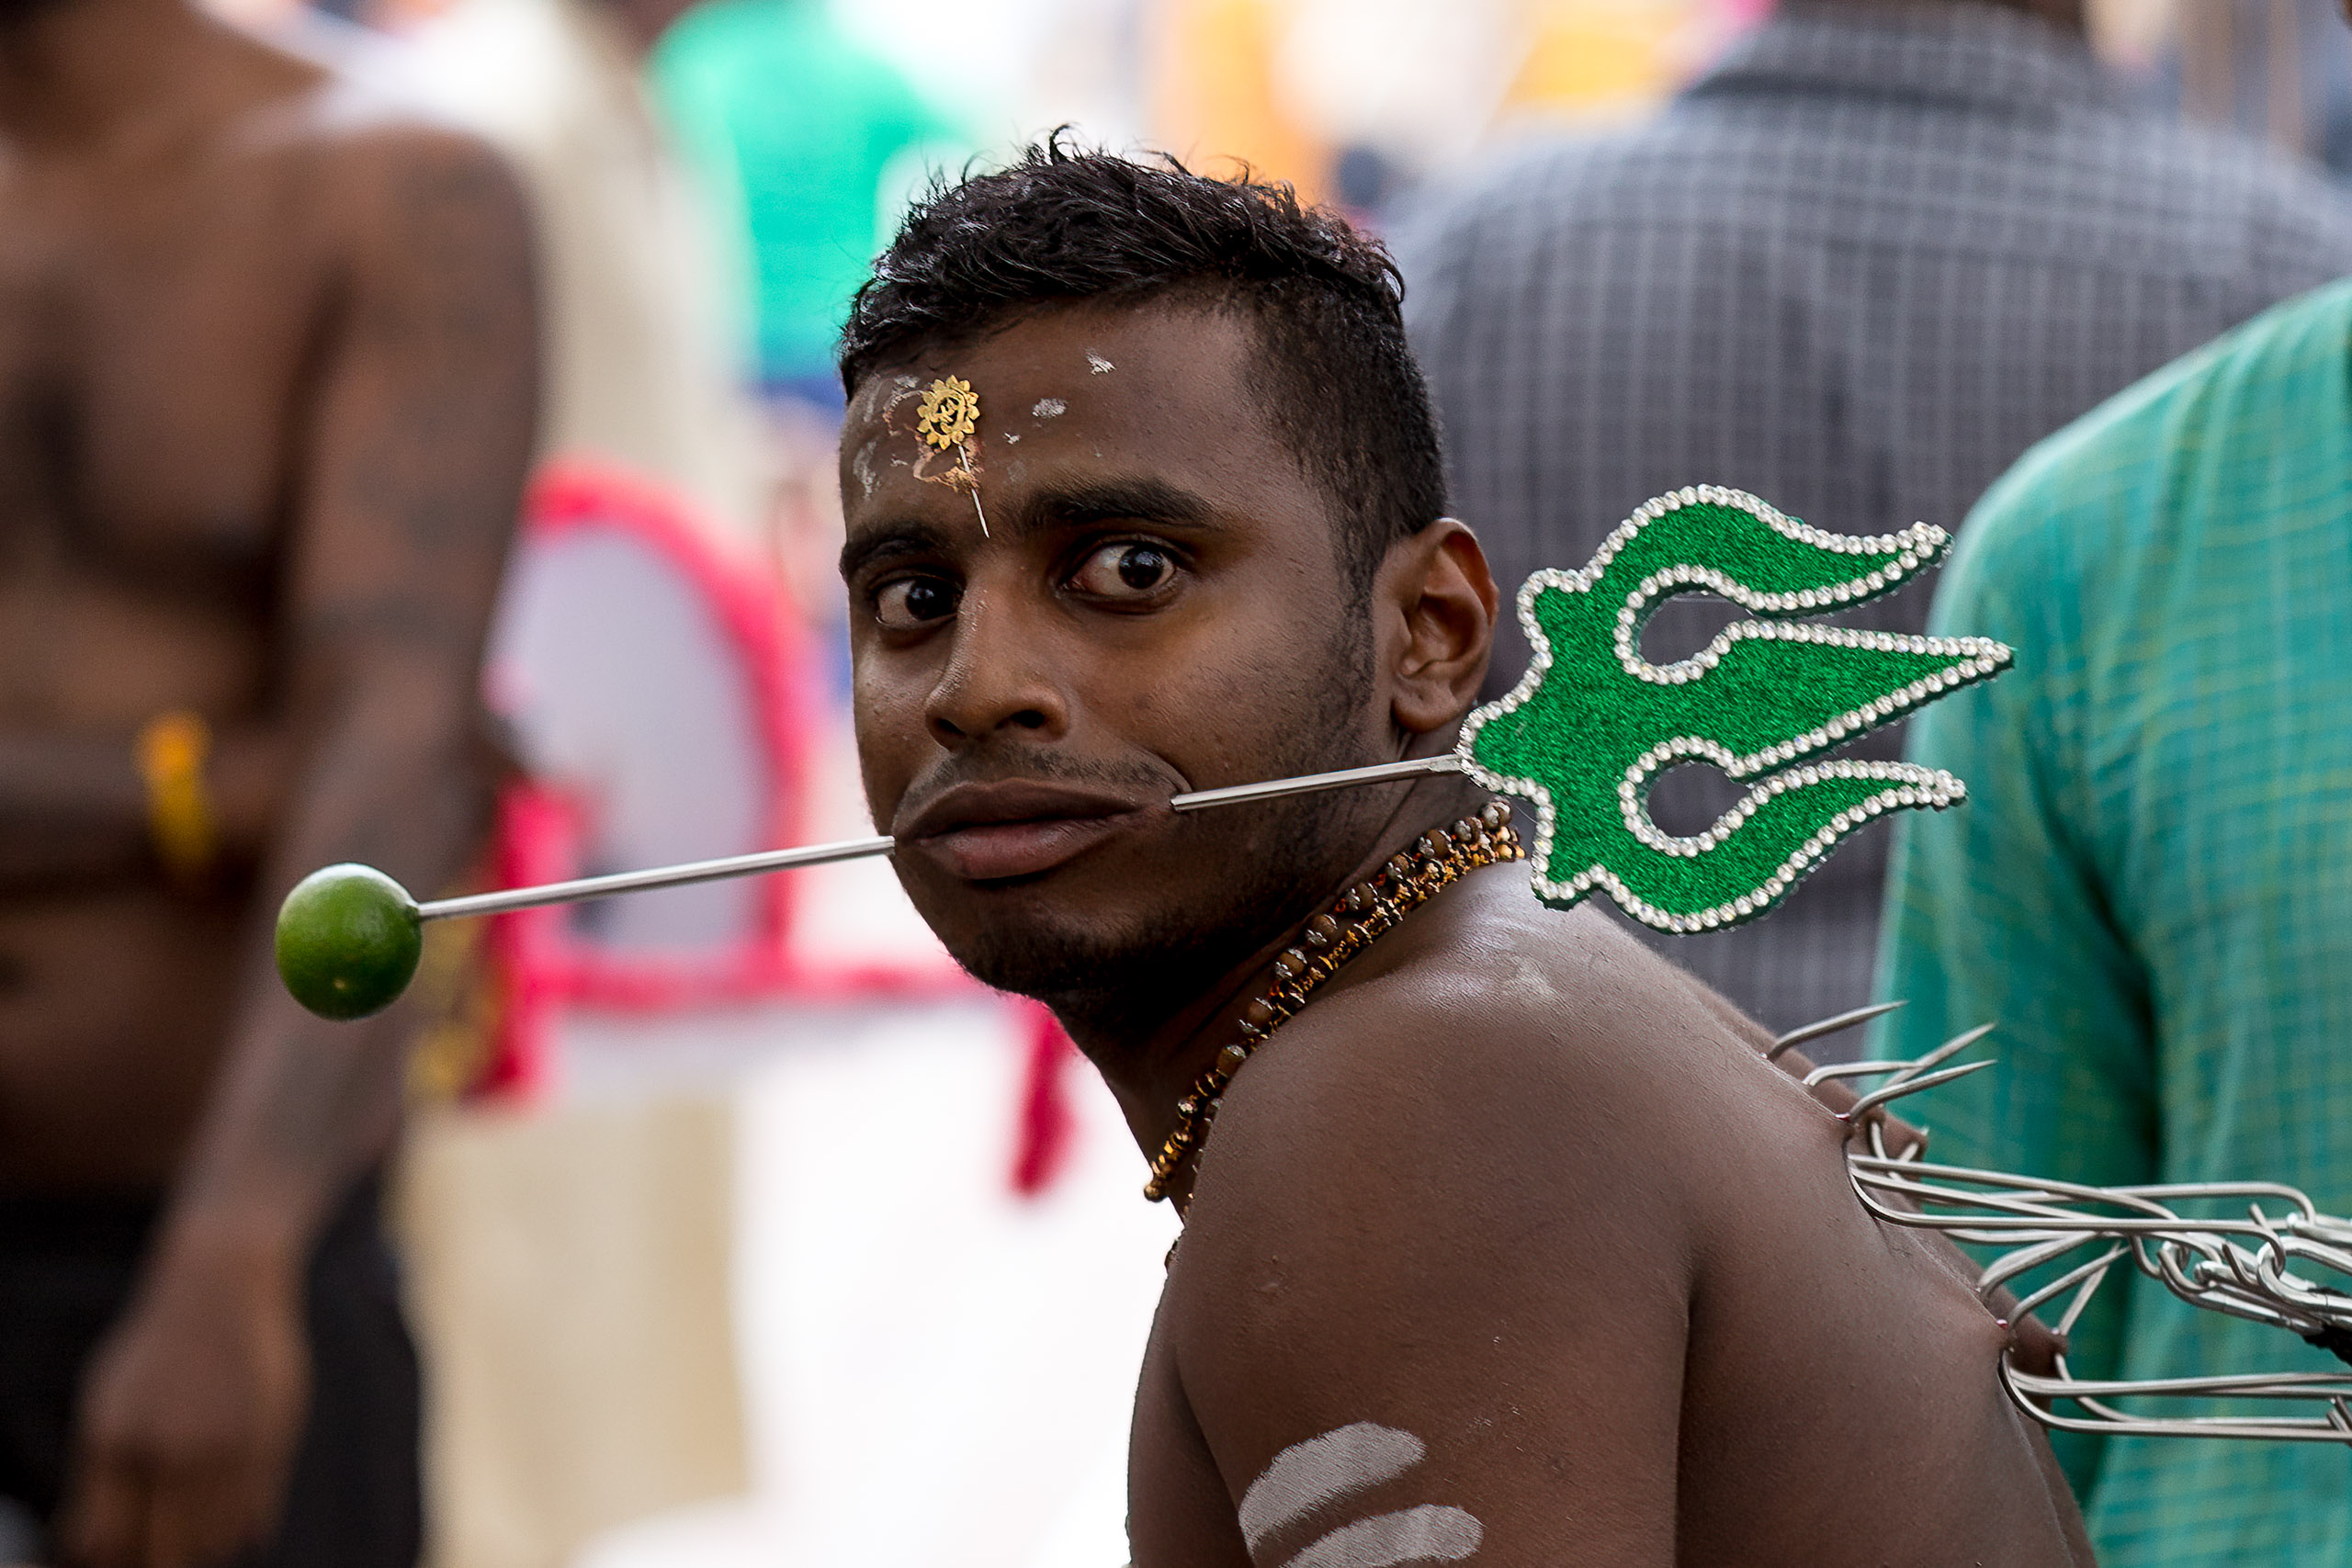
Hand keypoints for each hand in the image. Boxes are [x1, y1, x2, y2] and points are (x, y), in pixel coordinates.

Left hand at [61, 1226, 309, 1567]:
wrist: (224, 1284)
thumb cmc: (159, 1346)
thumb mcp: (109, 1401)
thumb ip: (100, 1475)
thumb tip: (91, 1549)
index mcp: (116, 1437)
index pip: (106, 1538)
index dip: (114, 1558)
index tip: (125, 1554)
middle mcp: (169, 1446)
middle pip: (164, 1549)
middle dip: (162, 1561)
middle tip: (166, 1552)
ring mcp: (225, 1444)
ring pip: (214, 1539)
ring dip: (204, 1550)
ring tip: (198, 1542)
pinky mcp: (271, 1439)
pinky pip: (255, 1515)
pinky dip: (242, 1530)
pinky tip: (233, 1526)